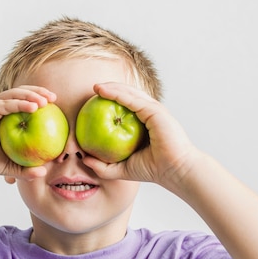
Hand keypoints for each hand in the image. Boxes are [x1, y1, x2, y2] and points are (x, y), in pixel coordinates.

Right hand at [0, 86, 56, 180]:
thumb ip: (25, 169)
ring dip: (31, 95)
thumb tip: (43, 172)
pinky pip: (4, 104)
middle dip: (38, 92)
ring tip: (45, 100)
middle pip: (21, 93)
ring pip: (13, 95)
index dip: (39, 99)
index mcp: (4, 117)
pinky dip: (19, 103)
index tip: (55, 104)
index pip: (24, 102)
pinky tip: (33, 107)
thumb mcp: (9, 166)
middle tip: (54, 98)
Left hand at [82, 83, 199, 189]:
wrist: (173, 171)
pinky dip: (118, 93)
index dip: (112, 101)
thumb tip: (83, 158)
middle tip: (93, 89)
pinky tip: (104, 92)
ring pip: (130, 94)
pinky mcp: (155, 111)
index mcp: (145, 124)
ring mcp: (153, 111)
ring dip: (112, 88)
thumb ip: (102, 166)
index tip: (93, 102)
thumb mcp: (120, 170)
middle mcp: (150, 114)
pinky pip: (133, 100)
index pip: (127, 108)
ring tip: (96, 87)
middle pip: (128, 96)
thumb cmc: (152, 170)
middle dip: (111, 90)